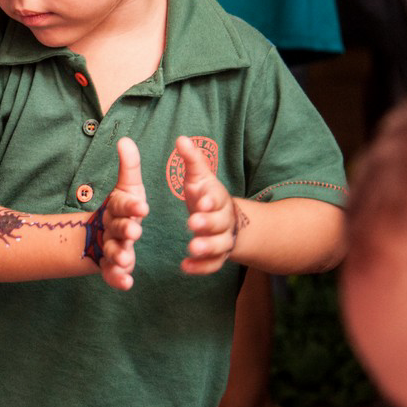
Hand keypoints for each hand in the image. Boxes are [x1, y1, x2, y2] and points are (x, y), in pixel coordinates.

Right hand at [96, 137, 148, 290]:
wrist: (100, 233)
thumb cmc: (122, 207)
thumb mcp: (128, 186)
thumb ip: (129, 166)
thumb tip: (125, 139)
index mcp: (117, 206)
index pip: (122, 204)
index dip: (131, 205)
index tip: (143, 207)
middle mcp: (111, 226)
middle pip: (116, 228)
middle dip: (125, 230)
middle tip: (135, 232)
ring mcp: (110, 247)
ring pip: (112, 251)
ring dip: (119, 255)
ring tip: (127, 260)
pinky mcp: (111, 265)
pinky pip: (111, 273)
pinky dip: (116, 278)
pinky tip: (126, 283)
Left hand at [177, 135, 239, 274]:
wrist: (226, 220)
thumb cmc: (206, 195)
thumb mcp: (199, 177)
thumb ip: (191, 160)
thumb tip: (181, 138)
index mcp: (218, 199)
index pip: (217, 199)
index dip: (209, 201)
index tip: (199, 202)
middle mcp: (224, 220)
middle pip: (219, 224)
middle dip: (206, 224)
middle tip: (191, 224)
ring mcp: (222, 240)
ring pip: (218, 246)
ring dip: (206, 247)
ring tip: (191, 248)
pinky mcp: (216, 257)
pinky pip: (212, 265)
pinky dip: (201, 267)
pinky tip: (185, 267)